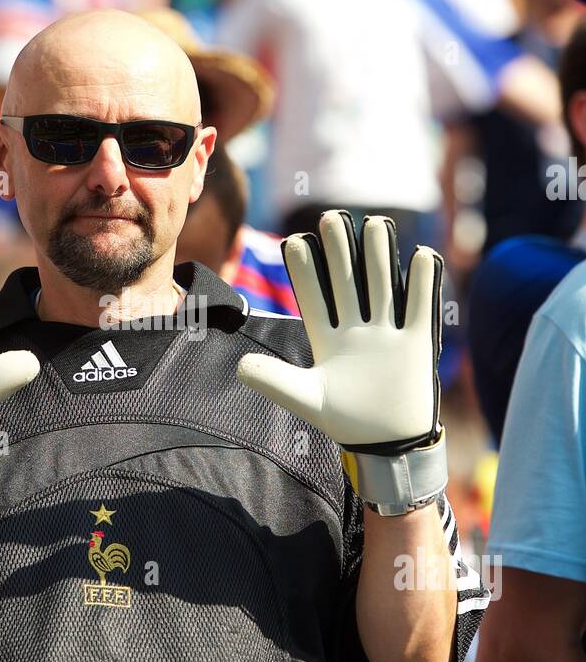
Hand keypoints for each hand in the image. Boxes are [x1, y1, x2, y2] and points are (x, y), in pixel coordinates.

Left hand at [237, 211, 441, 451]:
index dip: (305, 272)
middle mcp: (356, 330)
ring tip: (375, 223)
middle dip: (340, 253)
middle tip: (331, 217)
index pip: (314, 298)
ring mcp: (387, 334)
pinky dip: (422, 284)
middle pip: (347, 283)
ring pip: (382, 288)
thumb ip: (274, 380)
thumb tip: (239, 366)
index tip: (294, 242)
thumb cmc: (345, 420)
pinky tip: (421, 255)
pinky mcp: (416, 344)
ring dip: (379, 258)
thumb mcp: (305, 399)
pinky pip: (419, 309)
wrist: (387, 443)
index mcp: (328, 339)